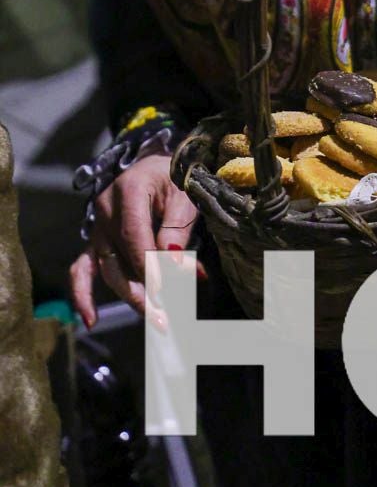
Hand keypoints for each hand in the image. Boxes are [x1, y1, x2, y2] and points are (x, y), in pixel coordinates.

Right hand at [69, 155, 198, 327]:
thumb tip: (173, 263)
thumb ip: (176, 228)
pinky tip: (90, 319)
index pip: (134, 237)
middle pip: (117, 258)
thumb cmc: (174, 179)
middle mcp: (105, 209)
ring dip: (129, 295)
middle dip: (141, 290)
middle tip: (164, 316)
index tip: (163, 290)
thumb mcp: (183, 196)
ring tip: (154, 317)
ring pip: (106, 268)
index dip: (148, 266)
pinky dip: (82, 293)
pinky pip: (82, 268)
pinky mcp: (96, 240)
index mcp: (128, 191)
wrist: (158, 167)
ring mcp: (97, 226)